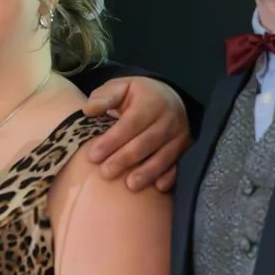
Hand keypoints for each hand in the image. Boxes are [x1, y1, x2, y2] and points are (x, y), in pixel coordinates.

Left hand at [78, 77, 190, 192]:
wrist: (169, 96)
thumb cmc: (137, 96)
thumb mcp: (120, 87)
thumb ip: (105, 97)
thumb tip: (88, 110)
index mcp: (151, 102)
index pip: (130, 123)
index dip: (112, 140)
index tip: (93, 155)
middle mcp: (169, 118)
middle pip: (146, 142)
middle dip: (125, 159)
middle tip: (106, 173)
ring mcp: (180, 134)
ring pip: (164, 155)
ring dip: (147, 172)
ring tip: (130, 185)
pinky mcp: (186, 147)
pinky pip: (179, 162)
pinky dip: (170, 175)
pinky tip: (158, 186)